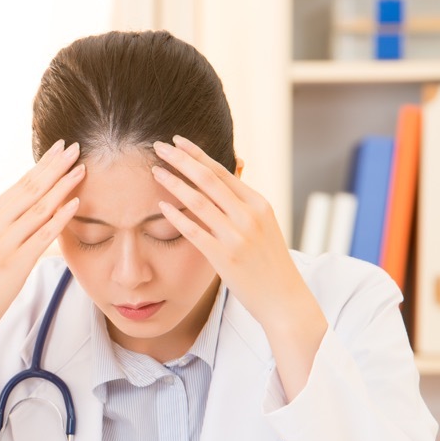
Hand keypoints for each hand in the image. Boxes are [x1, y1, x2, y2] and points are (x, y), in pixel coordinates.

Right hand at [0, 140, 83, 415]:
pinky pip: (41, 236)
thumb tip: (34, 199)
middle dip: (56, 166)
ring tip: (82, 170)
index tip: (62, 148)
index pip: (21, 183)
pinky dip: (59, 218)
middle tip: (76, 148)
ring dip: (63, 187)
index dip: (44, 164)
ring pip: (38, 208)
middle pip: (30, 189)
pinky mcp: (13, 264)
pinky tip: (74, 204)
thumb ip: (8, 221)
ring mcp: (2, 244)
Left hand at [151, 136, 325, 398]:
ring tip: (154, 171)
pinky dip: (176, 216)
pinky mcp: (224, 258)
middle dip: (181, 159)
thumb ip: (244, 205)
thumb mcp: (264, 226)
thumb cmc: (270, 263)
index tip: (178, 141)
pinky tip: (160, 206)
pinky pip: (194, 231)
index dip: (197, 154)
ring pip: (198, 201)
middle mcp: (249, 215)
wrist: (284, 299)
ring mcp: (237, 236)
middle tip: (159, 146)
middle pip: (208, 178)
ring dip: (173, 183)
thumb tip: (227, 181)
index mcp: (259, 204)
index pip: (222, 171)